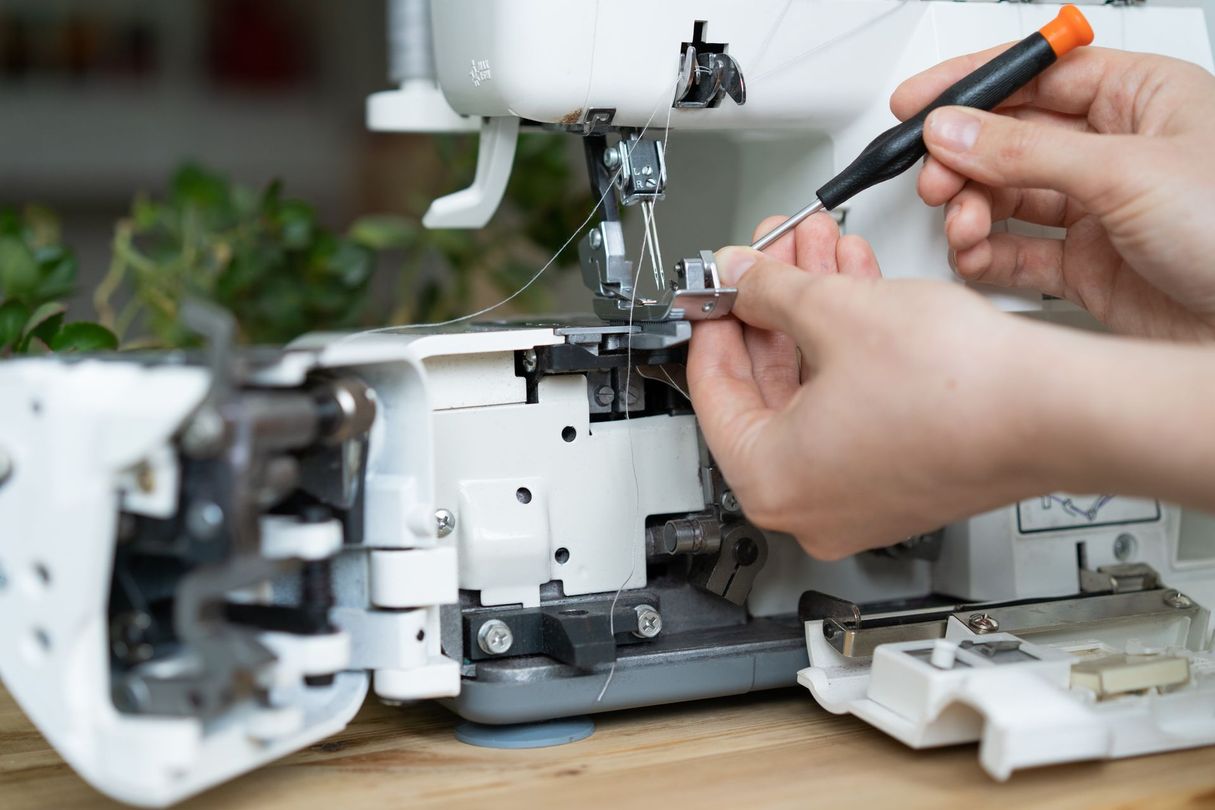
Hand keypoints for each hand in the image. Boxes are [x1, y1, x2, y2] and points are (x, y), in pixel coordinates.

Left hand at [688, 218, 1050, 557]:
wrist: (1059, 410)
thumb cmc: (959, 389)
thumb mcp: (834, 311)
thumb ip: (768, 289)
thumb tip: (740, 278)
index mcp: (771, 482)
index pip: (713, 391)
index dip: (715, 321)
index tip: (719, 288)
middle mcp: (810, 505)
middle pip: (767, 388)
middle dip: (774, 306)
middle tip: (770, 258)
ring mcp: (858, 498)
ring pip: (816, 390)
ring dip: (816, 314)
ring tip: (819, 254)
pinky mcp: (902, 479)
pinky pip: (854, 406)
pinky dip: (852, 348)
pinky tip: (857, 288)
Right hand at [891, 47, 1214, 340]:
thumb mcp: (1127, 173)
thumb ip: (1028, 151)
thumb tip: (955, 130)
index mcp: (1141, 99)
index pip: (1038, 75)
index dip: (972, 86)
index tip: (916, 103)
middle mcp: (1116, 152)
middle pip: (1012, 140)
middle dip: (965, 161)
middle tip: (936, 181)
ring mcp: (1100, 212)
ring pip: (1009, 198)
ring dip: (973, 212)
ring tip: (965, 228)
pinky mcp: (1089, 268)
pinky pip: (1019, 254)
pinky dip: (988, 256)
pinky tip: (976, 258)